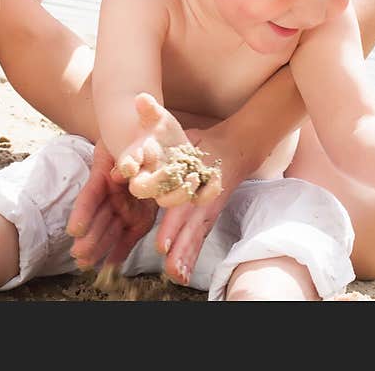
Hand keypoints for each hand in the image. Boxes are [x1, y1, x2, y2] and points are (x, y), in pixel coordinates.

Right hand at [67, 140, 157, 269]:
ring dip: (98, 247)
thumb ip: (125, 158)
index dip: (82, 213)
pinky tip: (110, 267)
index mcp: (104, 174)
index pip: (90, 195)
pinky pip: (128, 236)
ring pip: (109, 229)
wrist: (145, 139)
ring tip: (86, 265)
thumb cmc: (131, 137)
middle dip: (89, 238)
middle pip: (98, 217)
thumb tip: (118, 175)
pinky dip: (119, 251)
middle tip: (79, 256)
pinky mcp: (138, 218)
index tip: (74, 231)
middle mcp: (111, 193)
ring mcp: (124, 207)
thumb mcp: (124, 142)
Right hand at [119, 94, 222, 206]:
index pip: (126, 168)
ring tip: (193, 175)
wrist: (172, 140)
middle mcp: (148, 177)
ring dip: (180, 193)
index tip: (133, 163)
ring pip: (167, 201)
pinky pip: (196, 198)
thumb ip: (148, 109)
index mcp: (135, 160)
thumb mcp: (155, 116)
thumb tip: (142, 98)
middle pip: (143, 190)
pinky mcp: (188, 189)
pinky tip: (215, 177)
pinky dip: (207, 192)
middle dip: (156, 182)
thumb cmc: (158, 128)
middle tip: (171, 170)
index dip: (127, 167)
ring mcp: (168, 186)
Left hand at [155, 124, 246, 285]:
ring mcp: (205, 208)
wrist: (235, 148)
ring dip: (186, 254)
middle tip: (169, 263)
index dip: (172, 219)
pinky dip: (190, 255)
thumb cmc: (197, 138)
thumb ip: (153, 114)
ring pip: (195, 234)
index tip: (162, 237)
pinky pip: (197, 238)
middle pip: (189, 223)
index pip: (180, 199)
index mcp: (191, 175)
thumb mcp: (173, 124)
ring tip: (176, 275)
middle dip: (179, 243)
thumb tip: (139, 100)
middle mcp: (200, 195)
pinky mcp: (205, 217)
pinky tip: (180, 274)